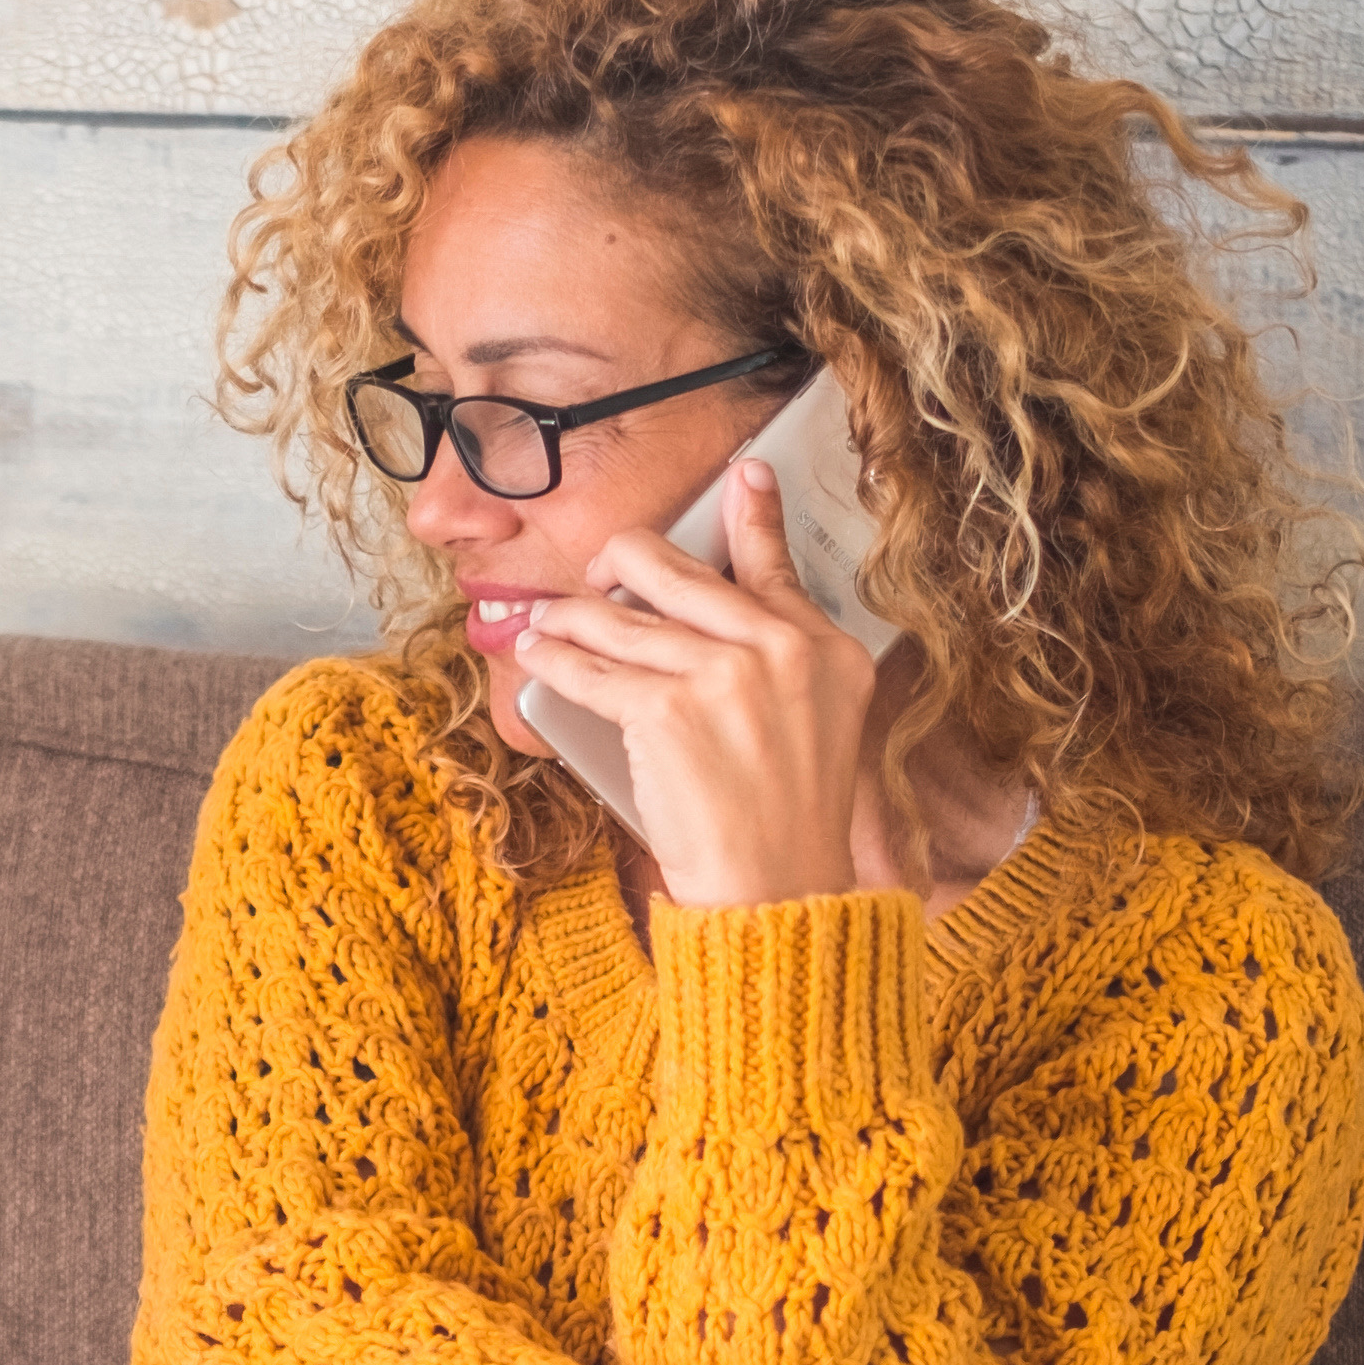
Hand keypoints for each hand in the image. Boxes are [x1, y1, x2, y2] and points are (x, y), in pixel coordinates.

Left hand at [513, 458, 898, 910]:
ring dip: (570, 616)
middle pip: (674, 568)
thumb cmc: (787, 820)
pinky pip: (590, 669)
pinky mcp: (666, 710)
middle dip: (620, 563)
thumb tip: (723, 605)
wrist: (775, 889)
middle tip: (597, 578)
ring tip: (549, 622)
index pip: (774, 563)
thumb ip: (783, 658)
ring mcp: (721, 674)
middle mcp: (778, 648)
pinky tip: (540, 654)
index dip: (750, 513)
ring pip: (617, 617)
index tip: (740, 475)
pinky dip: (555, 660)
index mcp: (823, 648)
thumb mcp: (818, 724)